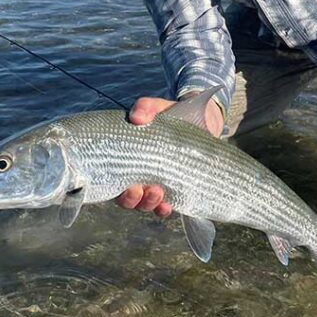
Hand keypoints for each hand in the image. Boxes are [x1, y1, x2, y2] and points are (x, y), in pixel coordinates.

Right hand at [116, 94, 223, 217]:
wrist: (202, 122)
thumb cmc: (172, 116)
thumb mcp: (158, 108)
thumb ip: (146, 107)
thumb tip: (136, 117)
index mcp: (128, 158)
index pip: (113, 179)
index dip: (114, 187)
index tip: (124, 183)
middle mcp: (139, 176)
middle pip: (127, 198)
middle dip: (131, 199)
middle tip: (138, 189)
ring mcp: (156, 185)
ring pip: (145, 204)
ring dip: (148, 202)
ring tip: (157, 192)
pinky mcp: (175, 190)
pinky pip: (165, 207)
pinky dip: (164, 209)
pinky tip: (168, 205)